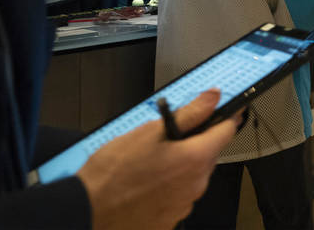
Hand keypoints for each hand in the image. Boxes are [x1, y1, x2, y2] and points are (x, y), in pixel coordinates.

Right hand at [77, 89, 240, 229]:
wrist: (86, 211)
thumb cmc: (112, 174)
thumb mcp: (150, 131)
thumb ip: (189, 113)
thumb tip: (213, 96)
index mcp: (196, 158)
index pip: (227, 130)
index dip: (225, 117)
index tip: (222, 111)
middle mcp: (197, 184)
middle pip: (208, 154)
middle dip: (194, 143)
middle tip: (167, 138)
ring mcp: (185, 205)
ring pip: (193, 176)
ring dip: (180, 167)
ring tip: (150, 164)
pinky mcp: (171, 219)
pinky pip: (179, 196)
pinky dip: (169, 188)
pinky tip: (147, 184)